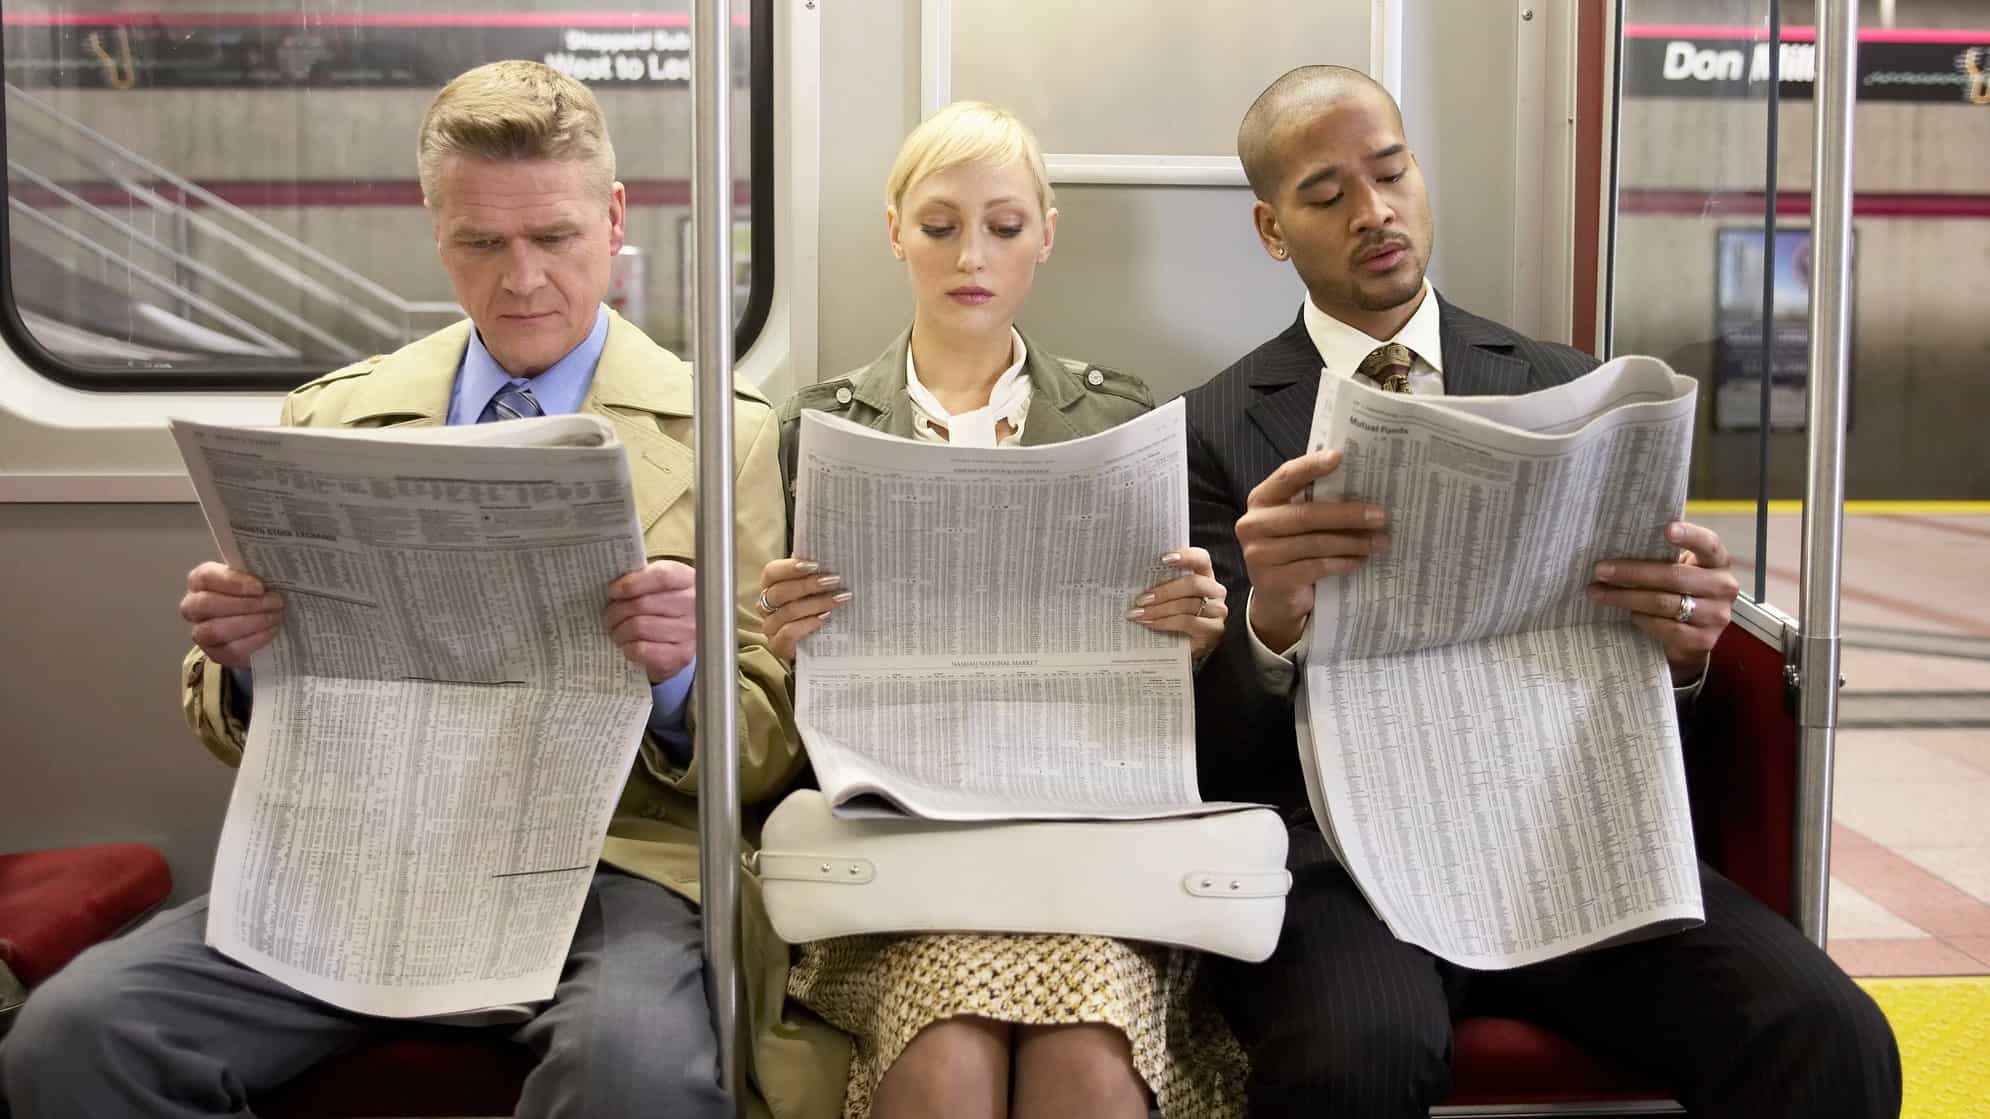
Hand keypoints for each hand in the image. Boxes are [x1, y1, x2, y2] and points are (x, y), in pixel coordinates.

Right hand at [180, 562, 283, 669]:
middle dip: (246, 604)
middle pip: (208, 604)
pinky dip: (254, 640)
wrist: (255, 626)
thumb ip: (255, 573)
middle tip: (275, 602)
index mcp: (199, 581)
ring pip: (215, 630)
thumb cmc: (252, 595)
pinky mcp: (213, 653)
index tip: (260, 587)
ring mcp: (200, 632)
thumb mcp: (251, 579)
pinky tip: (271, 631)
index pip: (206, 577)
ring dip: (251, 623)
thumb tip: (273, 571)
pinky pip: (230, 650)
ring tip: (275, 617)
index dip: (233, 582)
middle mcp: (192, 606)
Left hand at [603, 560, 696, 682]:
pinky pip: (642, 650)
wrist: (684, 635)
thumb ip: (642, 580)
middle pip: (643, 604)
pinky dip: (628, 647)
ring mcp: (690, 632)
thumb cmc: (666, 604)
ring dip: (619, 631)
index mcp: (687, 580)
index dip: (632, 583)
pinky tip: (628, 644)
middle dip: (616, 611)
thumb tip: (613, 589)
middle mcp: (694, 605)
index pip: (661, 577)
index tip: (613, 591)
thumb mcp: (659, 585)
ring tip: (615, 630)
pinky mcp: (681, 655)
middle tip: (608, 616)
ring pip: (639, 628)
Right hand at [757, 557, 847, 660]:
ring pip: (788, 611)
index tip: (816, 565)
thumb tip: (824, 553)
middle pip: (780, 592)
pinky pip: (789, 632)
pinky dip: (808, 623)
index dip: (791, 567)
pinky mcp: (777, 645)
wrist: (812, 644)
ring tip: (838, 598)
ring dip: (817, 603)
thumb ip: (812, 573)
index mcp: (770, 586)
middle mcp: (766, 605)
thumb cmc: (810, 610)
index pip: (772, 572)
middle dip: (809, 585)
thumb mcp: (812, 590)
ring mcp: (770, 626)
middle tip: (834, 580)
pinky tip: (824, 617)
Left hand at [1127, 548, 1227, 657]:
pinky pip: (1187, 623)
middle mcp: (1215, 590)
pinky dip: (1165, 623)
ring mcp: (1217, 611)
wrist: (1187, 645)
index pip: (1201, 558)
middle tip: (1140, 599)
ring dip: (1158, 610)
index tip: (1162, 559)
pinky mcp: (1214, 630)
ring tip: (1138, 614)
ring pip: (1186, 605)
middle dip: (1164, 591)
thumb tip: (1135, 580)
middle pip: (1193, 584)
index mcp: (1205, 575)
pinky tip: (1149, 624)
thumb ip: (1162, 585)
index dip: (1185, 556)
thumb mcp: (1170, 597)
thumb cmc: (1176, 615)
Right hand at [1235, 449, 1388, 650]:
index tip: (1340, 457)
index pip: (1287, 476)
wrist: (1276, 597)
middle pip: (1306, 514)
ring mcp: (1259, 554)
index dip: (1312, 466)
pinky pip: (1316, 567)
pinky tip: (1361, 561)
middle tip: (1381, 516)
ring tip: (1380, 542)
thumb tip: (1362, 485)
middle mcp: (1253, 524)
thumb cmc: (1293, 549)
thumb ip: (1315, 502)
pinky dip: (1343, 563)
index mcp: (1261, 499)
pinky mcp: (1272, 581)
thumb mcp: (1298, 522)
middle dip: (1348, 514)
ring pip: (1315, 543)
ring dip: (1353, 542)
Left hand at [1588, 521, 1738, 684]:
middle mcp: (1723, 587)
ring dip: (1625, 597)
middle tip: (1600, 570)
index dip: (1690, 535)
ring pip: (1663, 603)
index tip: (1667, 529)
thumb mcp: (1679, 570)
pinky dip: (1642, 619)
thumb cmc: (1680, 592)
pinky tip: (1628, 614)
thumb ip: (1662, 557)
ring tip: (1598, 593)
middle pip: (1673, 576)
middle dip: (1631, 572)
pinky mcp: (1703, 640)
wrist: (1694, 636)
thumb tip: (1616, 544)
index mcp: (1717, 561)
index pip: (1708, 544)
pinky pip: (1665, 627)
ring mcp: (1716, 615)